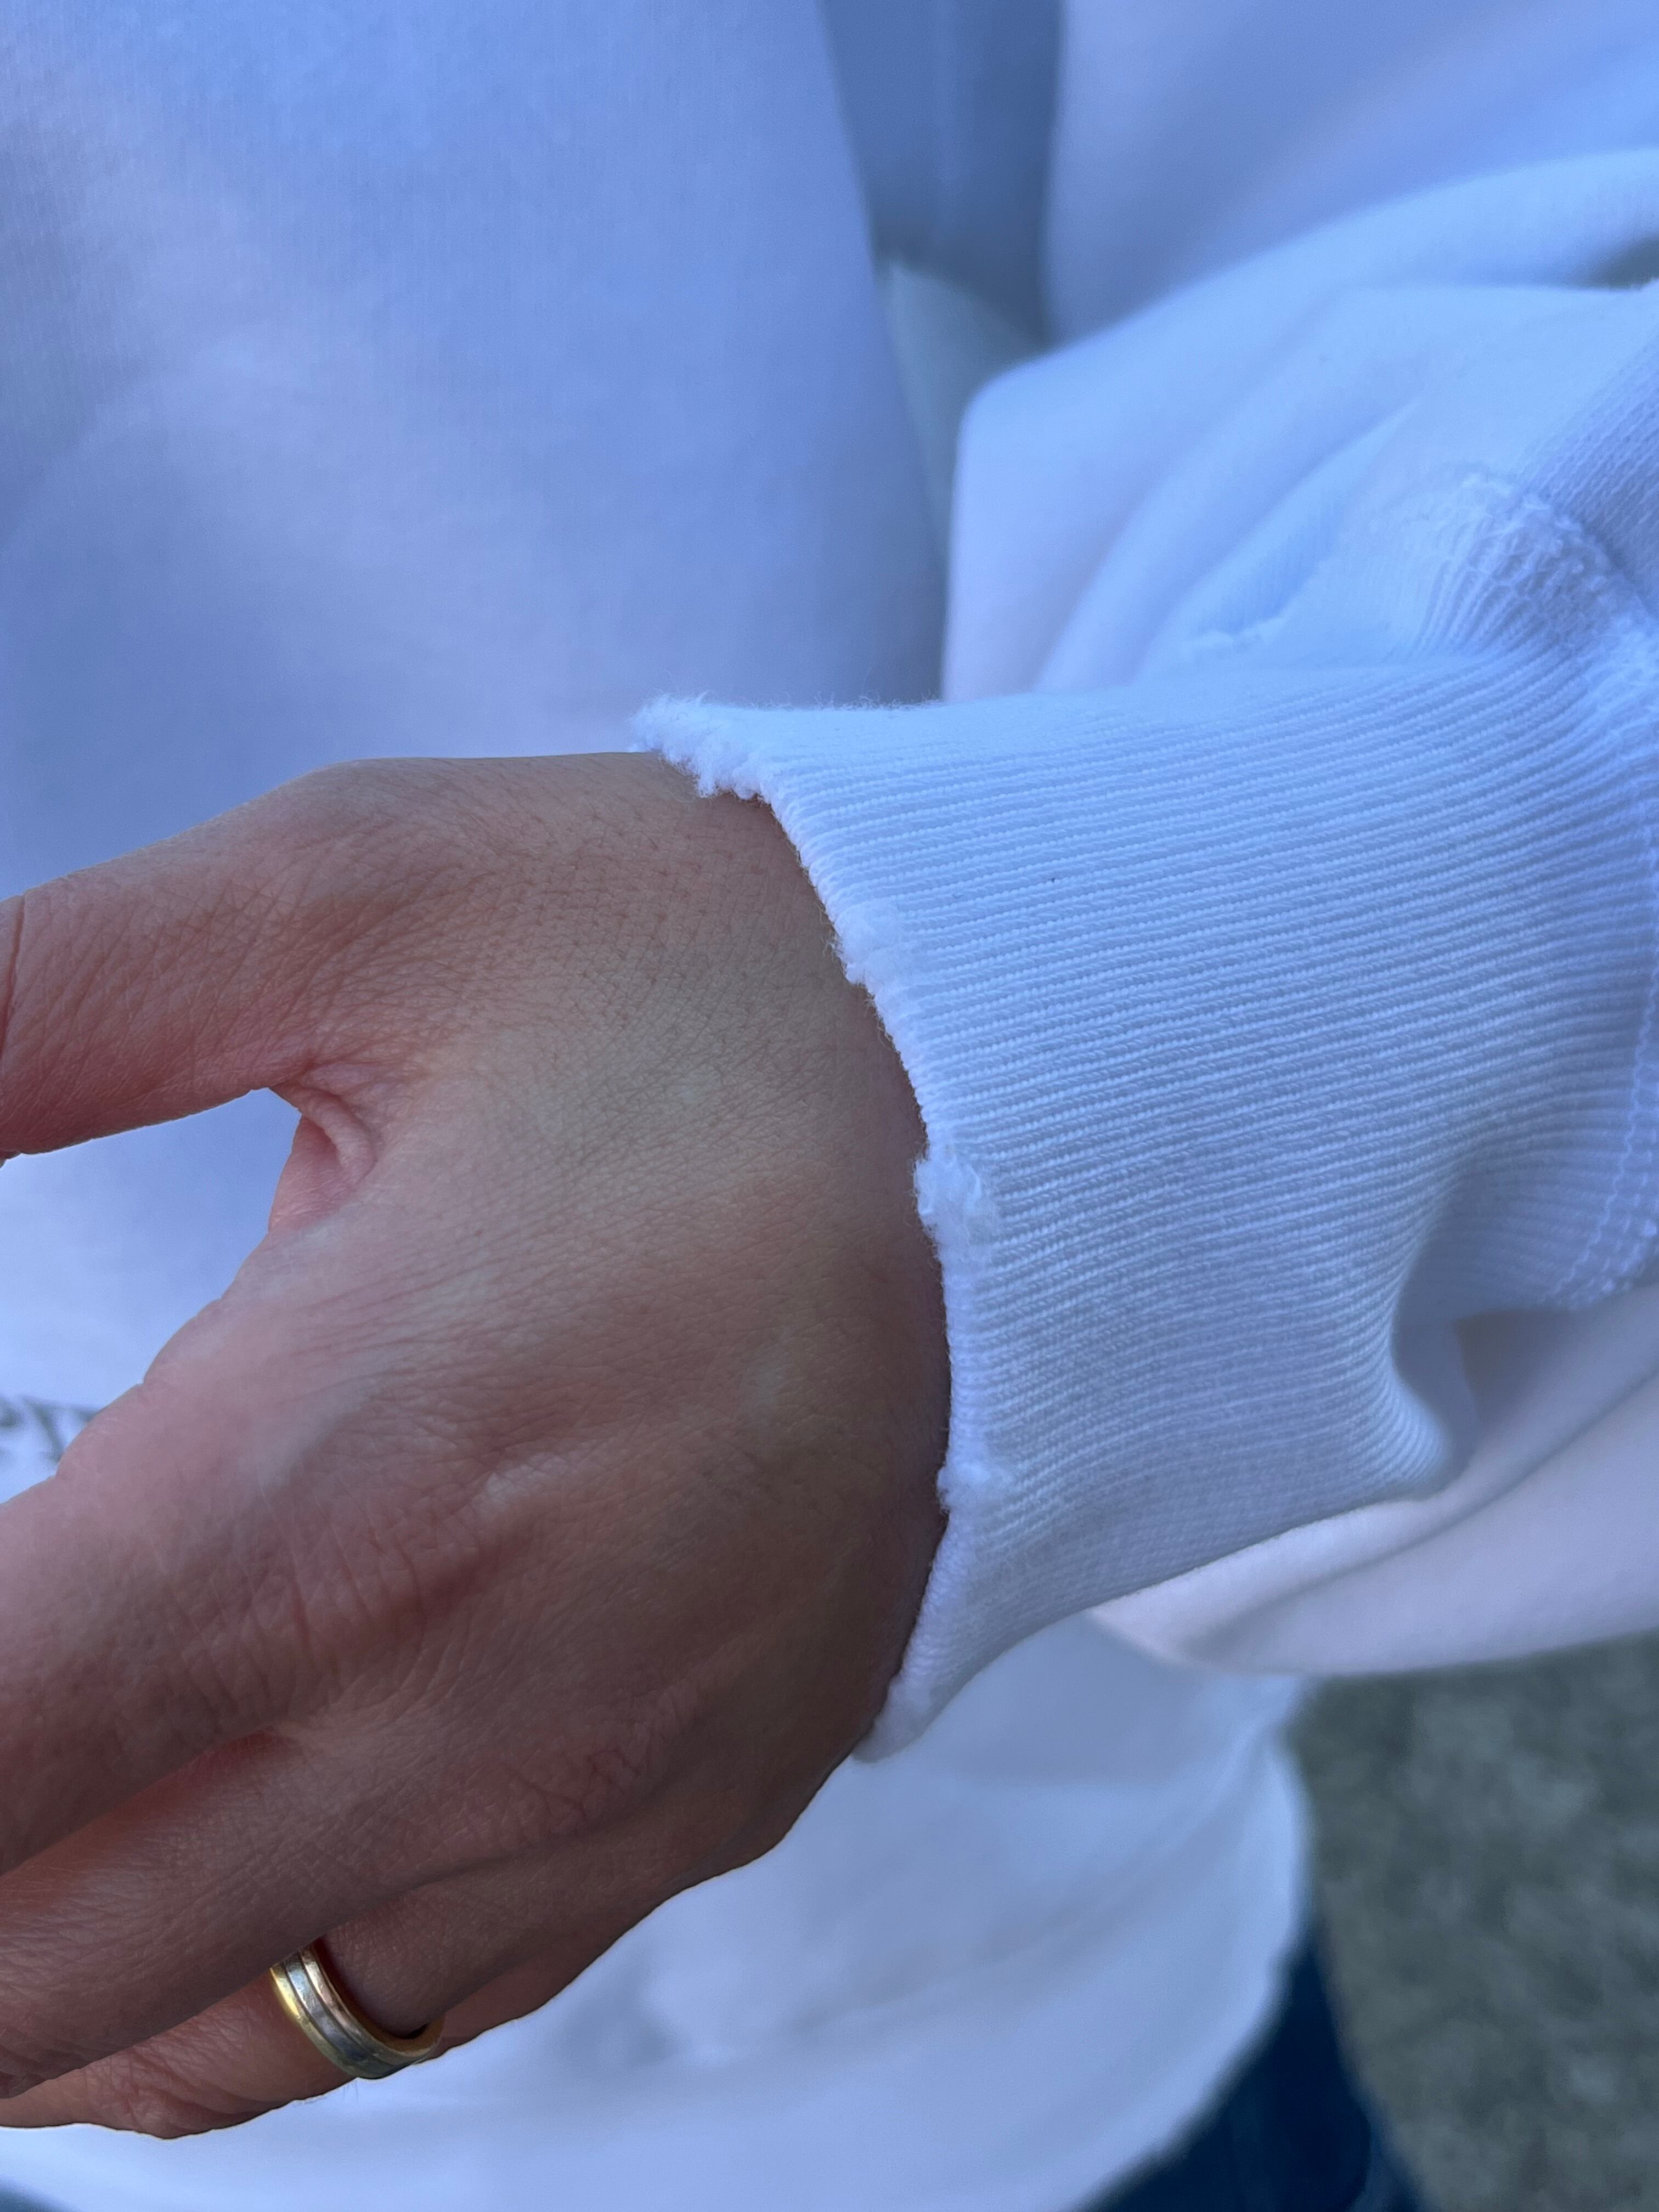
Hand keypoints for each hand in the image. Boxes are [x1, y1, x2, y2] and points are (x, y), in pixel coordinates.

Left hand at [0, 753, 946, 2133]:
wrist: (1054, 1088)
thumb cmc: (706, 970)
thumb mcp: (349, 895)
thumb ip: (15, 1011)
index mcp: (349, 1473)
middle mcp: (471, 1704)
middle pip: (17, 1950)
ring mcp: (595, 1799)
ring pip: (171, 2035)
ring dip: (10, 1958)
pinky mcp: (684, 1817)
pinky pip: (375, 2017)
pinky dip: (194, 2005)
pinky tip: (136, 1893)